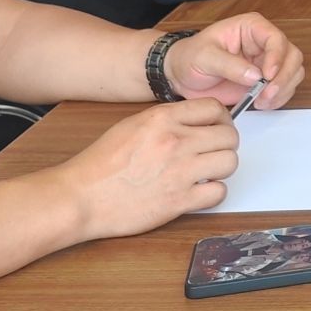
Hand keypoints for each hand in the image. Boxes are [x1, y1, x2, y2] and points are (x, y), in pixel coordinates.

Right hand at [58, 101, 238, 237]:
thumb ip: (167, 120)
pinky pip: (218, 193)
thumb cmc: (100, 164)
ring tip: (205, 173)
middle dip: (224, 144)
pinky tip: (198, 192)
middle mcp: (175, 141)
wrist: (80, 197)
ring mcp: (179, 171)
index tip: (217, 128)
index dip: (221, 119)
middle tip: (213, 153)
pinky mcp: (178, 201)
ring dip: (221, 169)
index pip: (214, 109)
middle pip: (229, 136)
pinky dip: (212, 193)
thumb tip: (196, 120)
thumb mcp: (132, 125)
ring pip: (230, 162)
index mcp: (163, 119)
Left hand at [164, 15, 305, 110]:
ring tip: (262, 102)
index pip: (276, 38)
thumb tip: (256, 76)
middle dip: (284, 77)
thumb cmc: (189, 58)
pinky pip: (284, 88)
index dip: (277, 57)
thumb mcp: (204, 57)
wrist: (180, 75)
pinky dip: (279, 98)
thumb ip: (230, 65)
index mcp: (251, 28)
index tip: (267, 76)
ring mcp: (267, 62)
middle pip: (292, 55)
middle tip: (267, 95)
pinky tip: (262, 104)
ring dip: (283, 89)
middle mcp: (263, 43)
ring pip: (293, 72)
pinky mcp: (265, 80)